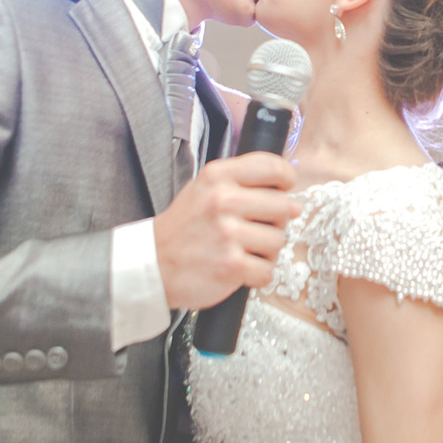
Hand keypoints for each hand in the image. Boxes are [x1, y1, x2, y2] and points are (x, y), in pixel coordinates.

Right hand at [154, 152, 299, 311]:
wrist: (153, 264)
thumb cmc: (184, 228)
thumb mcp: (203, 188)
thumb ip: (240, 182)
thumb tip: (289, 196)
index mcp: (217, 176)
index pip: (272, 167)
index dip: (286, 179)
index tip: (285, 189)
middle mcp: (222, 200)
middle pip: (283, 206)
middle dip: (276, 221)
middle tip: (255, 228)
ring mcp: (227, 233)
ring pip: (278, 240)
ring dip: (265, 251)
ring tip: (242, 250)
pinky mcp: (231, 264)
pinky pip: (267, 270)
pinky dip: (256, 274)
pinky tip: (238, 269)